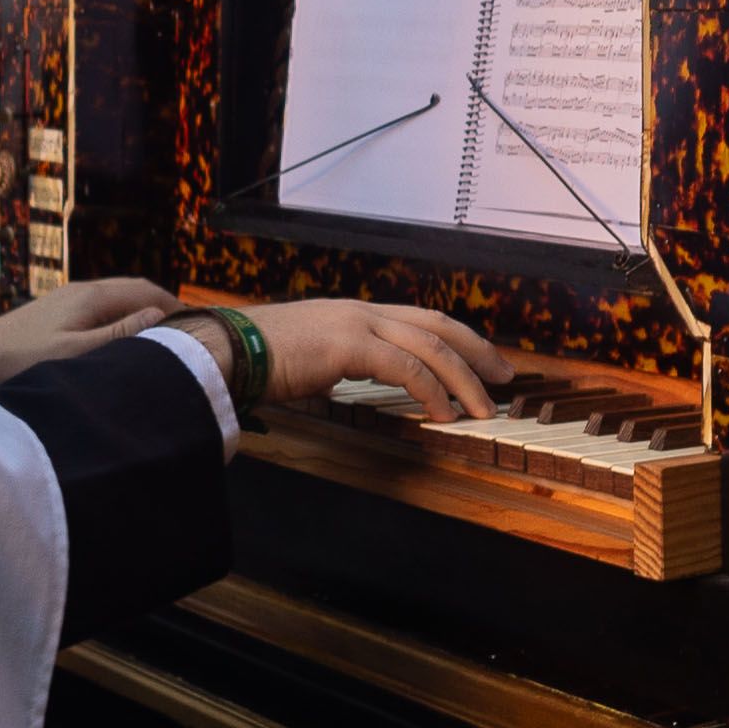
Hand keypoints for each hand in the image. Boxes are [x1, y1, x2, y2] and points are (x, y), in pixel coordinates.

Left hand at [0, 275, 176, 387]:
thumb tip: (159, 315)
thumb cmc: (26, 360)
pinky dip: (121, 313)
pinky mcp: (55, 309)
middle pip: (132, 287)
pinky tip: (120, 335)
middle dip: (161, 303)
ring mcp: (67, 297)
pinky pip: (100, 304)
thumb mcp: (78, 354)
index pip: (145, 291)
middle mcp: (82, 289)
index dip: (174, 304)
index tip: (195, 324)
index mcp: (92, 296)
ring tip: (157, 332)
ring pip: (116, 295)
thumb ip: (120, 334)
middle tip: (182, 327)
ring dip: (140, 308)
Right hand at [229, 299, 507, 420]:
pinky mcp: (348, 345)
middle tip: (505, 377)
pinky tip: (443, 415)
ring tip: (483, 408)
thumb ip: (331, 367)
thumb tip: (340, 383)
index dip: (456, 340)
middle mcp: (362, 312)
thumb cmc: (255, 362)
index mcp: (354, 315)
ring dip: (463, 380)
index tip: (481, 363)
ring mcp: (357, 324)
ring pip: (430, 346)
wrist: (223, 352)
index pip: (419, 321)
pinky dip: (431, 391)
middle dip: (476, 351)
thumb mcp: (306, 361)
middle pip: (437, 326)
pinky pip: (406, 368)